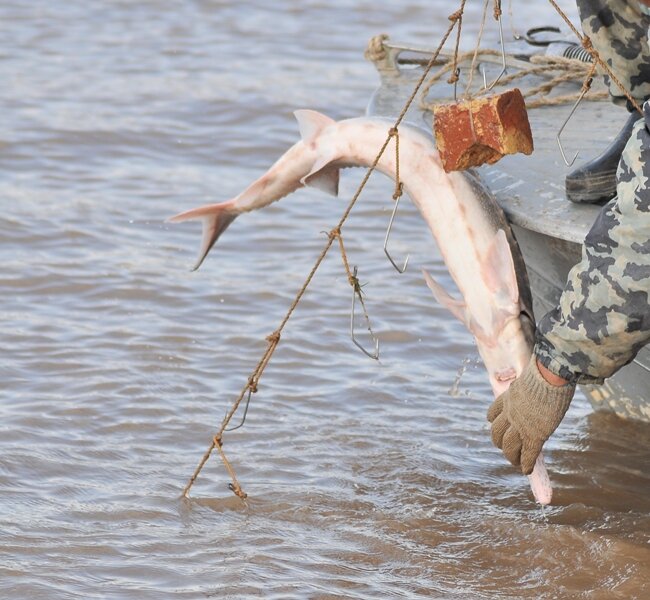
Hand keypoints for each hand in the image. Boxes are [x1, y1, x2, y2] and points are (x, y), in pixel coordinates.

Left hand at [487, 355, 574, 473]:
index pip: (493, 413)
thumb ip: (528, 384)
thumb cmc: (545, 370)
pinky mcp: (534, 435)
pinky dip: (525, 464)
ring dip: (511, 456)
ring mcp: (520, 425)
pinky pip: (527, 455)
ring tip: (515, 462)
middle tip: (505, 448)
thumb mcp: (529, 377)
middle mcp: (509, 413)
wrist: (549, 375)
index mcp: (507, 398)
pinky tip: (526, 470)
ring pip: (508, 446)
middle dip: (499, 442)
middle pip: (496, 433)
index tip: (495, 425)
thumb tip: (540, 374)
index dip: (494, 421)